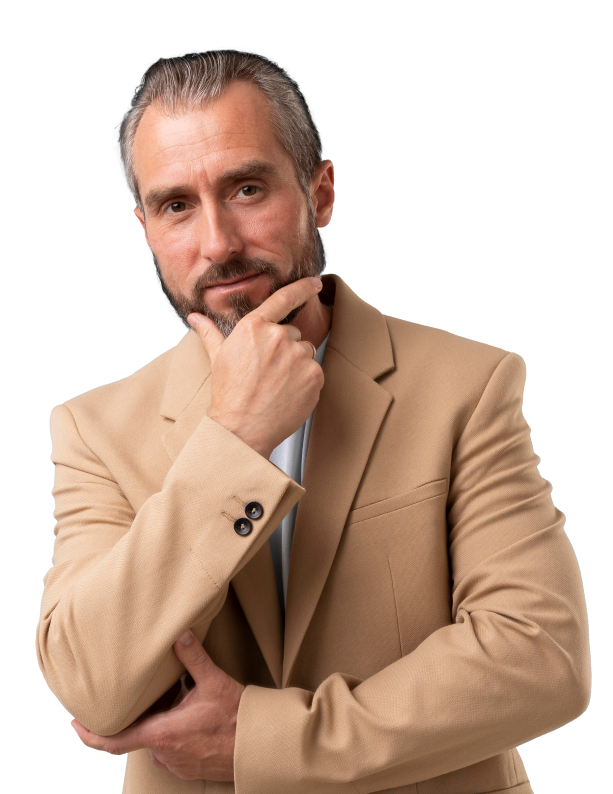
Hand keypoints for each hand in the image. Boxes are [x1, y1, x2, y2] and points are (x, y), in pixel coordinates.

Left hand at [70, 631, 244, 782]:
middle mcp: (164, 754)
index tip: (75, 725)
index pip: (113, 742)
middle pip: (139, 734)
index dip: (89, 736)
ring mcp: (177, 765)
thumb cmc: (236, 717)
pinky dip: (173, 734)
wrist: (258, 746)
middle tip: (147, 693)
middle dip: (142, 714)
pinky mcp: (189, 769)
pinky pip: (171, 750)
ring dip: (160, 724)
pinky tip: (190, 717)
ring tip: (175, 701)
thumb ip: (193, 657)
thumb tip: (178, 633)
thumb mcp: (214, 682)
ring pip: (156, 741)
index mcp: (161, 734)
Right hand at [187, 276, 324, 458]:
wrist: (242, 428)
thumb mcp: (217, 357)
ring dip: (297, 365)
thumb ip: (210, 333)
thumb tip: (195, 318)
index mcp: (255, 327)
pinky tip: (287, 394)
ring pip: (306, 353)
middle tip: (268, 373)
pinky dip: (306, 382)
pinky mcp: (314, 376)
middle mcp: (279, 337)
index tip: (316, 283)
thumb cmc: (229, 394)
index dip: (303, 288)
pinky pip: (315, 372)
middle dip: (285, 350)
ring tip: (277, 385)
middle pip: (293, 335)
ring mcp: (298, 356)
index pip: (284, 298)